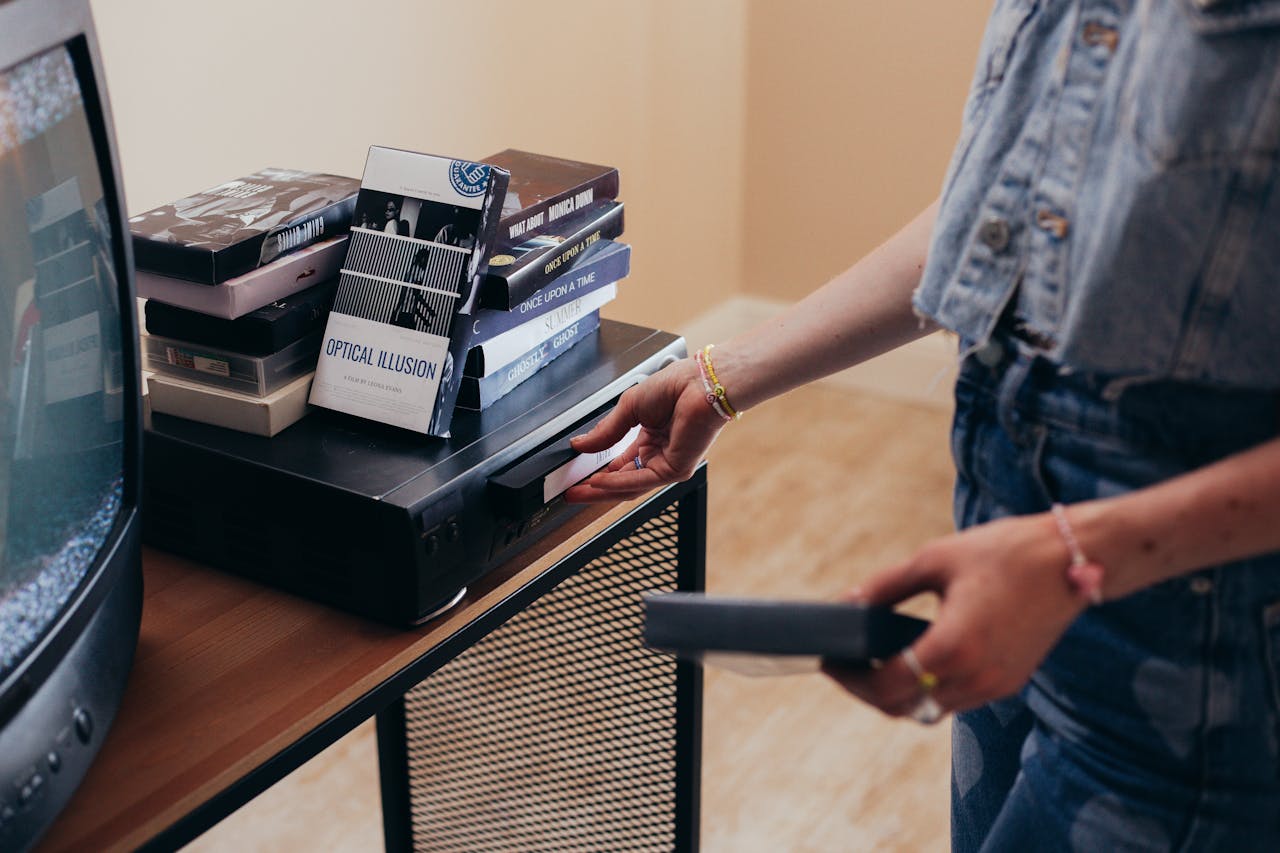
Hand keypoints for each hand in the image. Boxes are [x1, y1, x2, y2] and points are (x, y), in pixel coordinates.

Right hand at [564, 357, 727, 502]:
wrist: (697, 383)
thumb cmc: (675, 386)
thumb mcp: (629, 408)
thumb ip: (606, 431)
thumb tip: (581, 444)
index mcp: (650, 438)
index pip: (620, 465)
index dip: (598, 472)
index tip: (576, 477)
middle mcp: (659, 454)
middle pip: (622, 481)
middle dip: (595, 488)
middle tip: (572, 491)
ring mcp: (667, 464)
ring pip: (628, 486)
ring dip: (602, 490)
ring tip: (578, 492)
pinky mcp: (674, 470)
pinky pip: (639, 481)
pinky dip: (616, 483)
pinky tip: (598, 482)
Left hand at [822, 512, 1088, 720]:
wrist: (1074, 559)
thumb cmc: (1005, 551)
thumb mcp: (935, 559)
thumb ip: (886, 587)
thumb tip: (846, 603)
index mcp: (954, 646)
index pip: (886, 686)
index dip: (850, 678)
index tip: (829, 660)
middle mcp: (976, 676)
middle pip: (905, 707)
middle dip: (869, 690)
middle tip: (846, 664)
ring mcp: (996, 685)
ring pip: (932, 709)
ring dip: (900, 693)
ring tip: (873, 661)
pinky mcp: (1010, 682)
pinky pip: (958, 699)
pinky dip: (930, 688)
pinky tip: (913, 659)